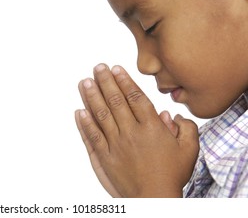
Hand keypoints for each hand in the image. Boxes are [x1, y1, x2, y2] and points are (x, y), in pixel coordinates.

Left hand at [75, 64, 198, 196]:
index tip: (115, 68)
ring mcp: (116, 144)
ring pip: (101, 115)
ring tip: (84, 82)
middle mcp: (131, 132)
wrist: (154, 199)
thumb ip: (186, 128)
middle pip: (115, 101)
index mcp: (151, 128)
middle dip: (105, 82)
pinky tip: (79, 111)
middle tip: (97, 67)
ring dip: (91, 97)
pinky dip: (84, 123)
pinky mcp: (105, 156)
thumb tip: (172, 114)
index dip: (124, 81)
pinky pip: (92, 136)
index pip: (135, 98)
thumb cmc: (171, 175)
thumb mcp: (189, 150)